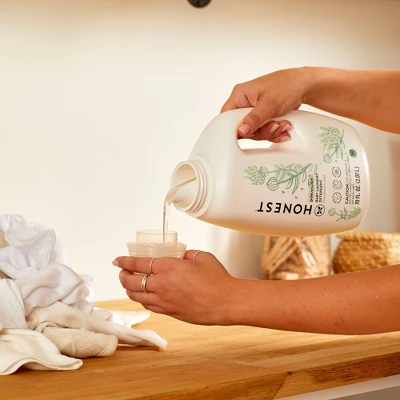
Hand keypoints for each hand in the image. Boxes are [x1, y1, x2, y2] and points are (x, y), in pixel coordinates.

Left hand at [114, 251, 236, 324]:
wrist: (225, 302)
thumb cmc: (216, 279)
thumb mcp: (201, 257)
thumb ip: (187, 254)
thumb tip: (181, 256)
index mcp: (168, 267)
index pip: (138, 264)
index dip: (125, 262)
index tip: (117, 260)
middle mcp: (161, 285)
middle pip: (131, 282)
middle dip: (123, 276)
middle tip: (122, 272)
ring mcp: (164, 301)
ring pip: (137, 297)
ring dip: (129, 289)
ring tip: (129, 284)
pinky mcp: (170, 312)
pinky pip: (149, 306)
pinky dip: (142, 299)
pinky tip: (145, 296)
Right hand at [221, 67, 311, 140]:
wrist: (305, 85)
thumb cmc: (287, 85)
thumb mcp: (269, 103)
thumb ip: (254, 118)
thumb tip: (241, 130)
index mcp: (240, 95)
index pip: (227, 116)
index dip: (235, 128)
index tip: (248, 133)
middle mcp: (244, 103)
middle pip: (242, 128)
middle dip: (260, 131)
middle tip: (273, 126)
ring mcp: (254, 111)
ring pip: (254, 131)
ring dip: (269, 131)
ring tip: (282, 124)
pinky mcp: (262, 117)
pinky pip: (263, 131)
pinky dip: (274, 132)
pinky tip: (283, 127)